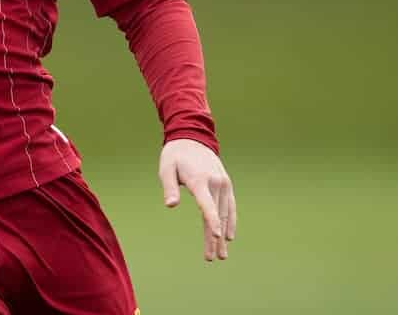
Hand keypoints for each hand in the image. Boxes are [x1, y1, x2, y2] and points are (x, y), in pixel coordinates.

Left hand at [159, 138, 236, 261]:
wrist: (193, 138)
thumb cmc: (175, 156)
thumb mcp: (166, 168)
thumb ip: (169, 187)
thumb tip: (170, 205)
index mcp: (199, 180)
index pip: (207, 205)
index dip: (212, 221)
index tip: (217, 238)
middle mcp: (215, 183)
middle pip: (217, 215)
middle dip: (215, 238)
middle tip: (213, 258)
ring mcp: (223, 184)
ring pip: (225, 213)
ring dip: (223, 235)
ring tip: (221, 255)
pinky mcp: (226, 184)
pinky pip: (231, 206)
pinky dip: (231, 221)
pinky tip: (229, 237)